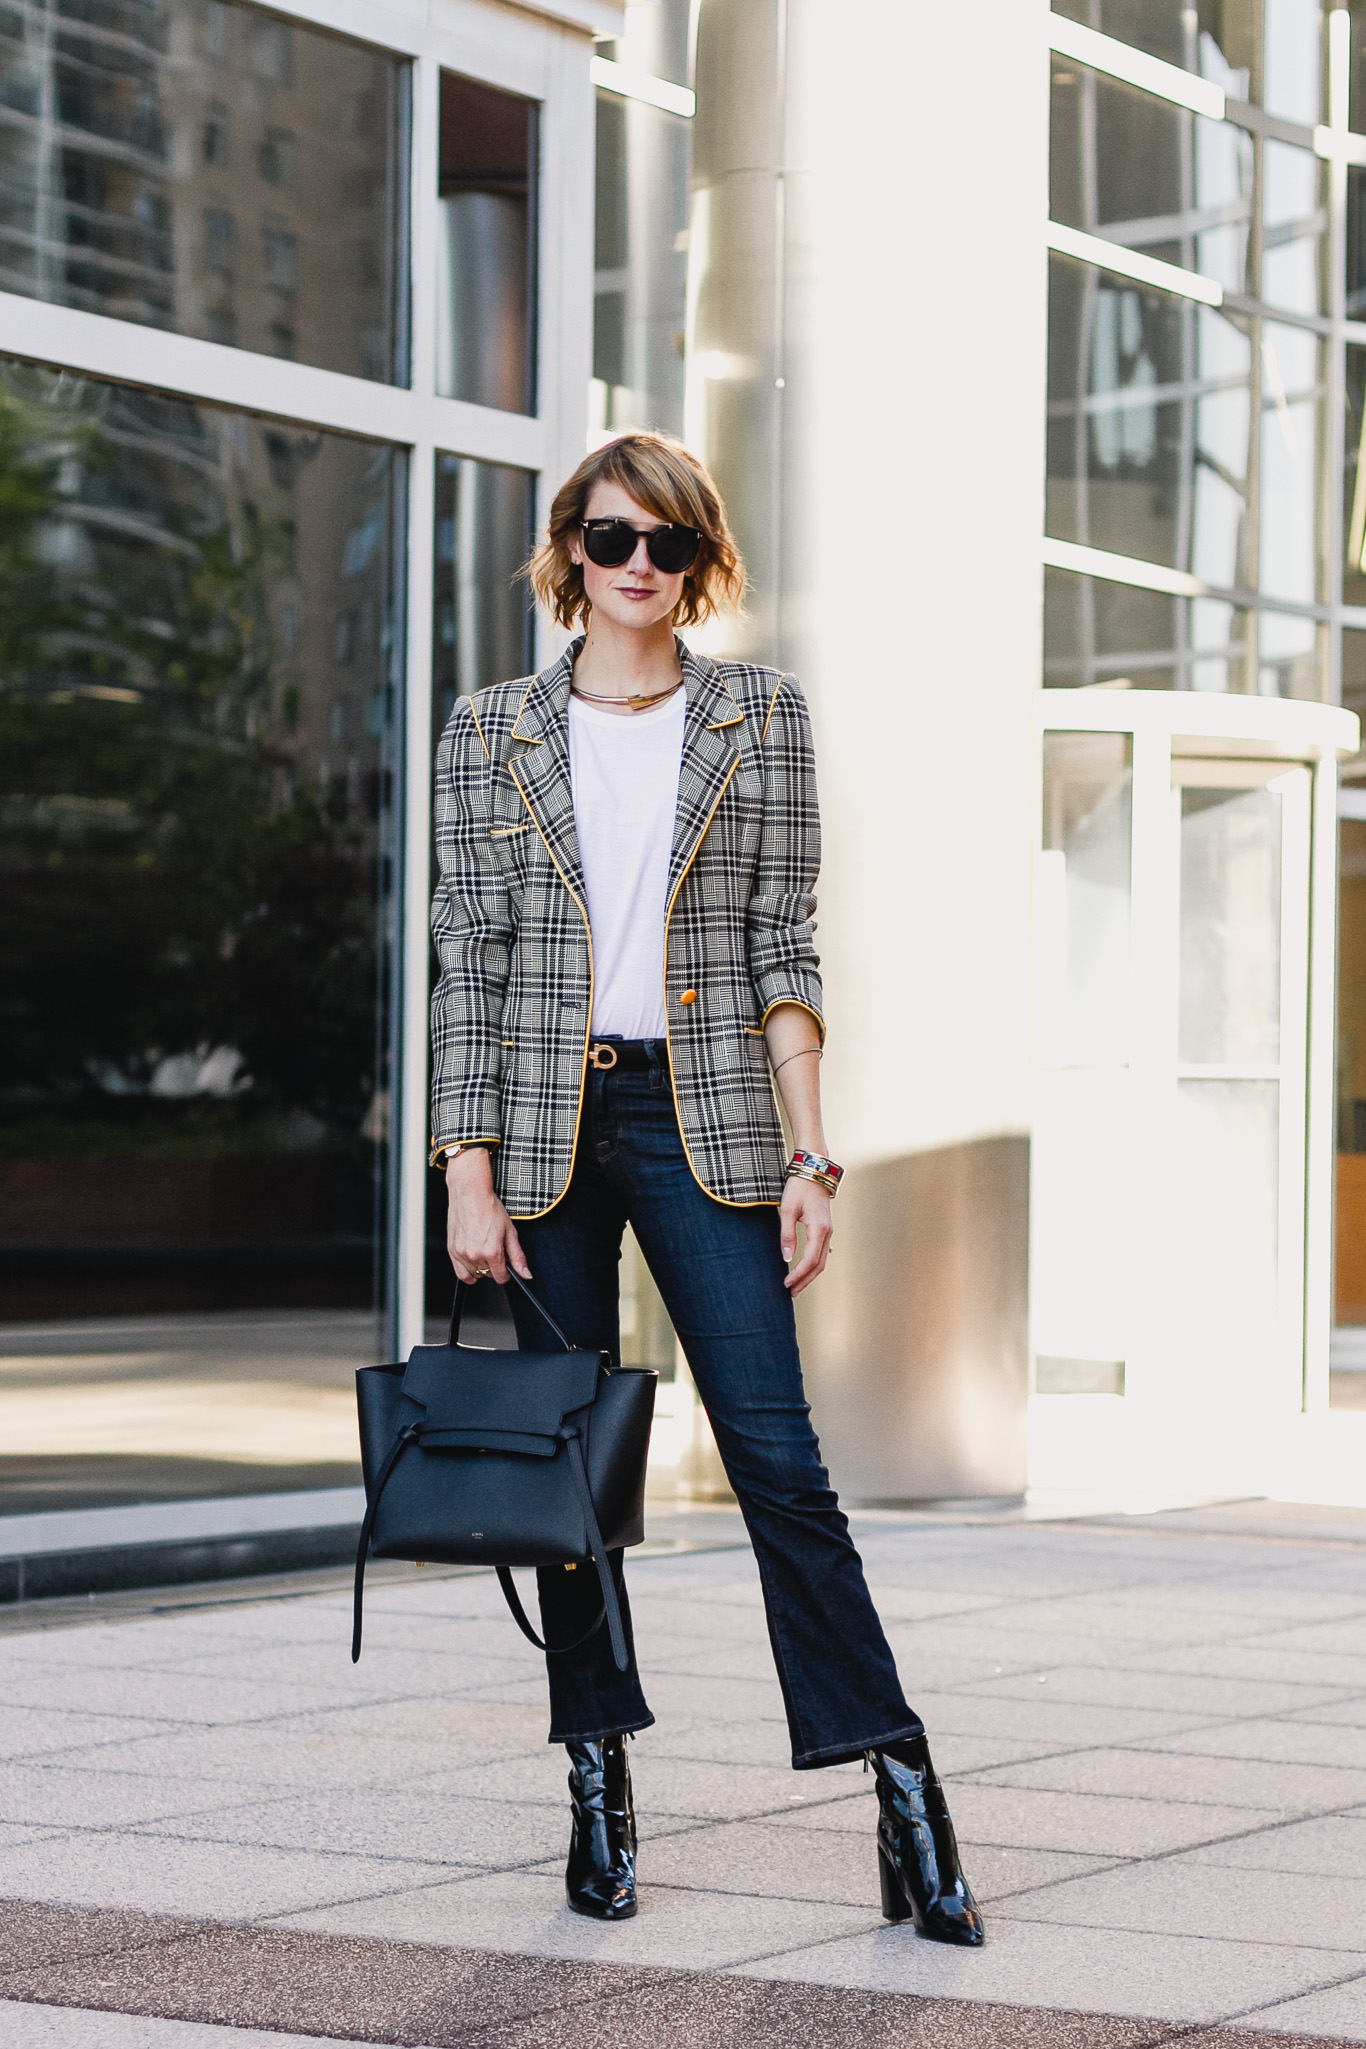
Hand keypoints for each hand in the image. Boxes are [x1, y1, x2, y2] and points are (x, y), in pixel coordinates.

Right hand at [445, 1149, 530, 1284]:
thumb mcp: (510, 1232)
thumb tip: (525, 1274)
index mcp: (492, 1252)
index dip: (507, 1273)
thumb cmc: (489, 1208)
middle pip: (489, 1275)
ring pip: (475, 1275)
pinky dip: (468, 1271)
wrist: (470, 1194)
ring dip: (481, 1268)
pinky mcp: (452, 1251)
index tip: (506, 1266)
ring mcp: (462, 1254)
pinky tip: (473, 1260)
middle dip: (494, 1266)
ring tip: (483, 1251)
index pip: (501, 1278)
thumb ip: (518, 1256)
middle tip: (494, 1250)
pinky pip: (460, 1274)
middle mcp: (475, 1255)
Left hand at [779, 1176, 831, 1294]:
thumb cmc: (799, 1188)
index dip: (799, 1275)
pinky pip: (821, 1251)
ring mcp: (828, 1231)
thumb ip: (787, 1235)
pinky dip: (813, 1264)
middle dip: (805, 1280)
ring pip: (822, 1260)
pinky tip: (804, 1269)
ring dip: (809, 1274)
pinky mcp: (825, 1228)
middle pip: (819, 1265)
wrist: (814, 1171)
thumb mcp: (787, 1209)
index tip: (786, 1284)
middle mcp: (827, 1232)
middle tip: (791, 1293)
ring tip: (796, 1285)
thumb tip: (787, 1258)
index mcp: (819, 1228)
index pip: (810, 1260)